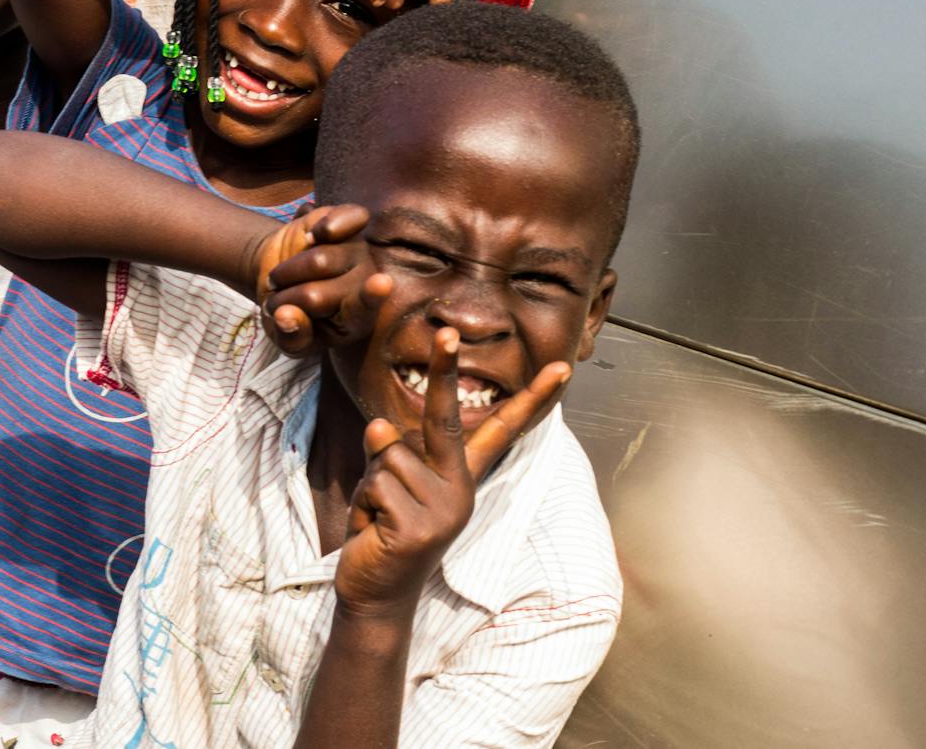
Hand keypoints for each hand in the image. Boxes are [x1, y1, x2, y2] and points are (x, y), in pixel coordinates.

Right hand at [251, 205, 389, 355]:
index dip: (370, 296)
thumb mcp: (290, 339)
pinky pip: (348, 217)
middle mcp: (363, 282)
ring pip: (317, 261)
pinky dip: (326, 226)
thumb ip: (292, 336)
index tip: (381, 284)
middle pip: (315, 296)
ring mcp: (358, 251)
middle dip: (286, 300)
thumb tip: (285, 316)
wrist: (278, 279)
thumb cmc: (291, 315)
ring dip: (286, 273)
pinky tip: (312, 237)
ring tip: (283, 280)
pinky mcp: (349, 222)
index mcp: (356, 317)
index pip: (364, 308)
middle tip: (278, 302)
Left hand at [334, 328, 570, 616]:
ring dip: (370, 480)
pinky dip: (364, 502)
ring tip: (379, 513)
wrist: (375, 592)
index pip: (501, 431)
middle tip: (445, 331)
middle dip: (445, 373)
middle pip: (447, 419)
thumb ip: (391, 452)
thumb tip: (382, 426)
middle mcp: (460, 489)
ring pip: (389, 454)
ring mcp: (443, 510)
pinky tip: (375, 530)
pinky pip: (375, 483)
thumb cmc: (383, 530)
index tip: (561, 368)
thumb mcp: (388, 484)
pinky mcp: (418, 528)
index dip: (531, 400)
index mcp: (461, 476)